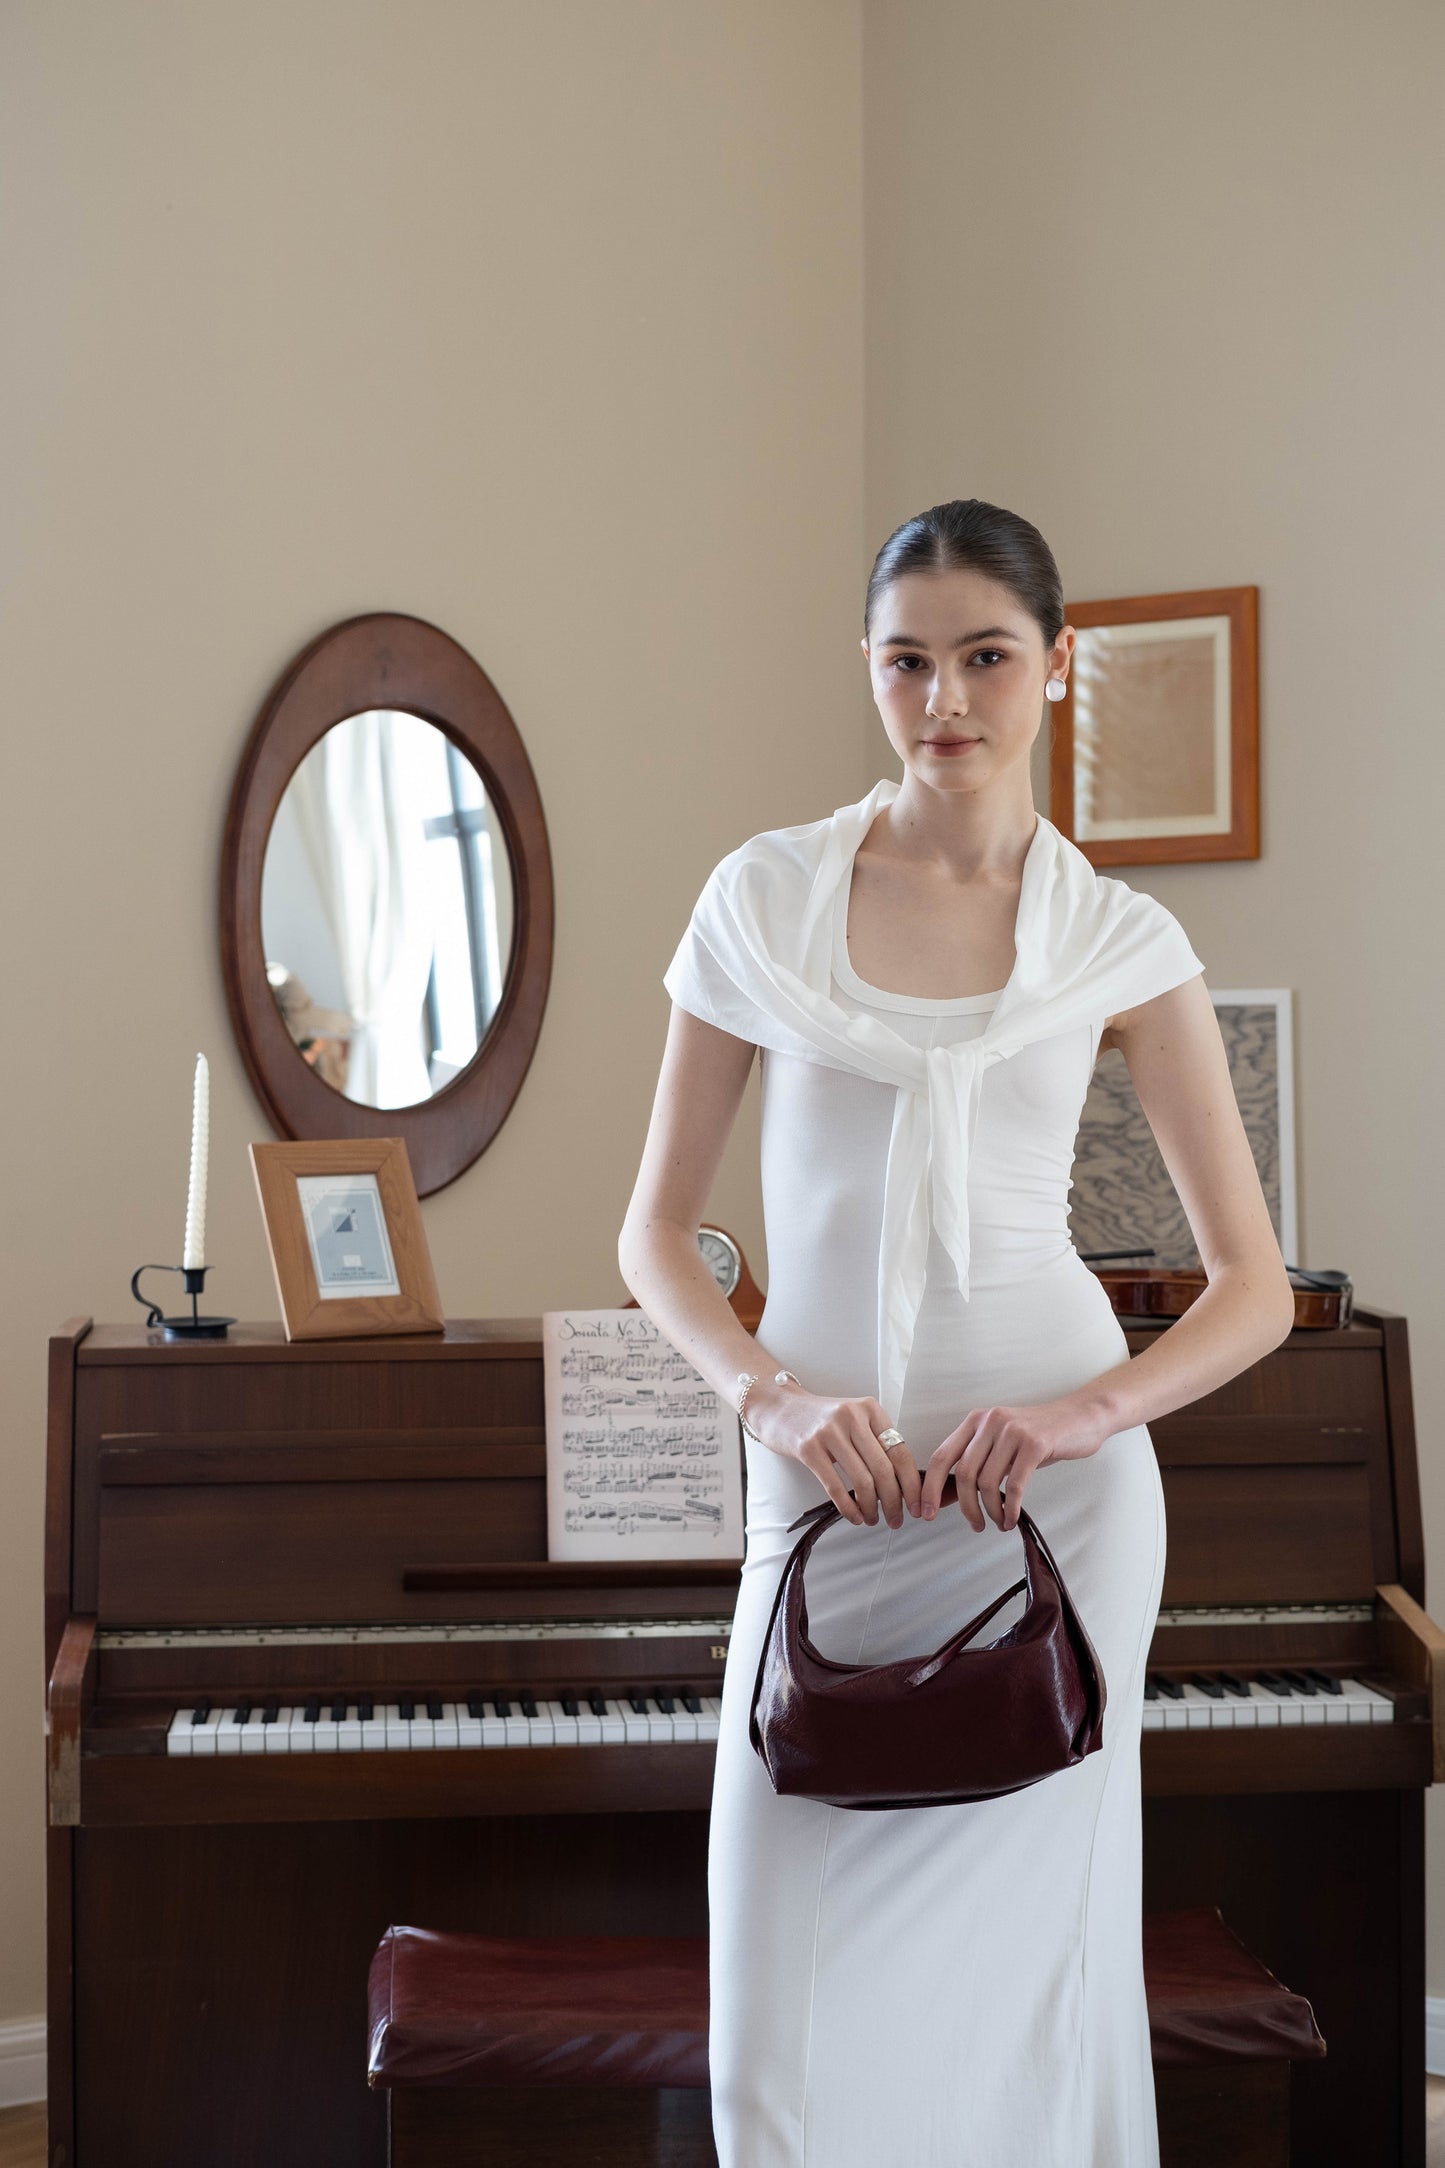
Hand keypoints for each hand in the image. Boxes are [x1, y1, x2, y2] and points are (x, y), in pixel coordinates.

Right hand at [746, 1381, 921, 1528]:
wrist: (780, 1408)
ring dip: (872, 1508)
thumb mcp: (854, 1419)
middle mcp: (852, 1417)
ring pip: (863, 1481)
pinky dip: (849, 1508)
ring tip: (873, 1519)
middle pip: (884, 1470)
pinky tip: (854, 1517)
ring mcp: (830, 1432)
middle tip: (897, 1519)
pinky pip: (836, 1487)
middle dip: (895, 1502)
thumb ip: (876, 1442)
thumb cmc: (821, 1420)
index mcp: (870, 1409)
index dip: (912, 1484)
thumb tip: (903, 1483)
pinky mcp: (809, 1448)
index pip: (900, 1452)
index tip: (917, 1505)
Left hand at [920, 1395, 1112, 1532]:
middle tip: (975, 1525)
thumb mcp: (1003, 1443)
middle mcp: (990, 1422)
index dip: (930, 1488)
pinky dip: (1009, 1508)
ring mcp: (1012, 1431)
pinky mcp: (1035, 1444)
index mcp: (975, 1421)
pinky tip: (1011, 1518)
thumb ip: (980, 1462)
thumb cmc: (1040, 1436)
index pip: (941, 1456)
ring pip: (987, 1482)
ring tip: (998, 1522)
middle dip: (965, 1507)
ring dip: (991, 1511)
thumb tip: (950, 1495)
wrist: (1081, 1417)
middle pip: (963, 1474)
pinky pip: (1014, 1485)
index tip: (925, 1512)